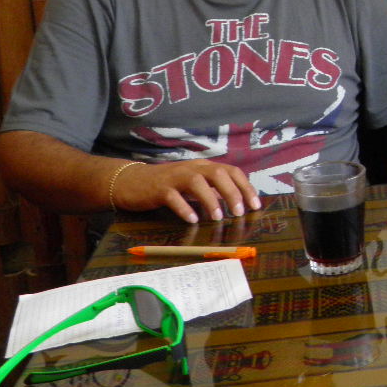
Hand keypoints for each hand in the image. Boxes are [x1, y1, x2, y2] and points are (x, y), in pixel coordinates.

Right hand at [113, 160, 260, 224]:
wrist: (131, 181)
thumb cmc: (168, 185)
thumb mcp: (194, 184)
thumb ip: (213, 190)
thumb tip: (237, 204)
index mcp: (204, 167)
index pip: (231, 171)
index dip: (245, 187)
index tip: (255, 205)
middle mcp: (192, 168)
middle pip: (218, 174)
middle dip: (232, 192)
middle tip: (240, 213)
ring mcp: (174, 177)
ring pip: (197, 182)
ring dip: (210, 200)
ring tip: (218, 217)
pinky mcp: (159, 189)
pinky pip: (173, 196)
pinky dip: (184, 208)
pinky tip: (192, 220)